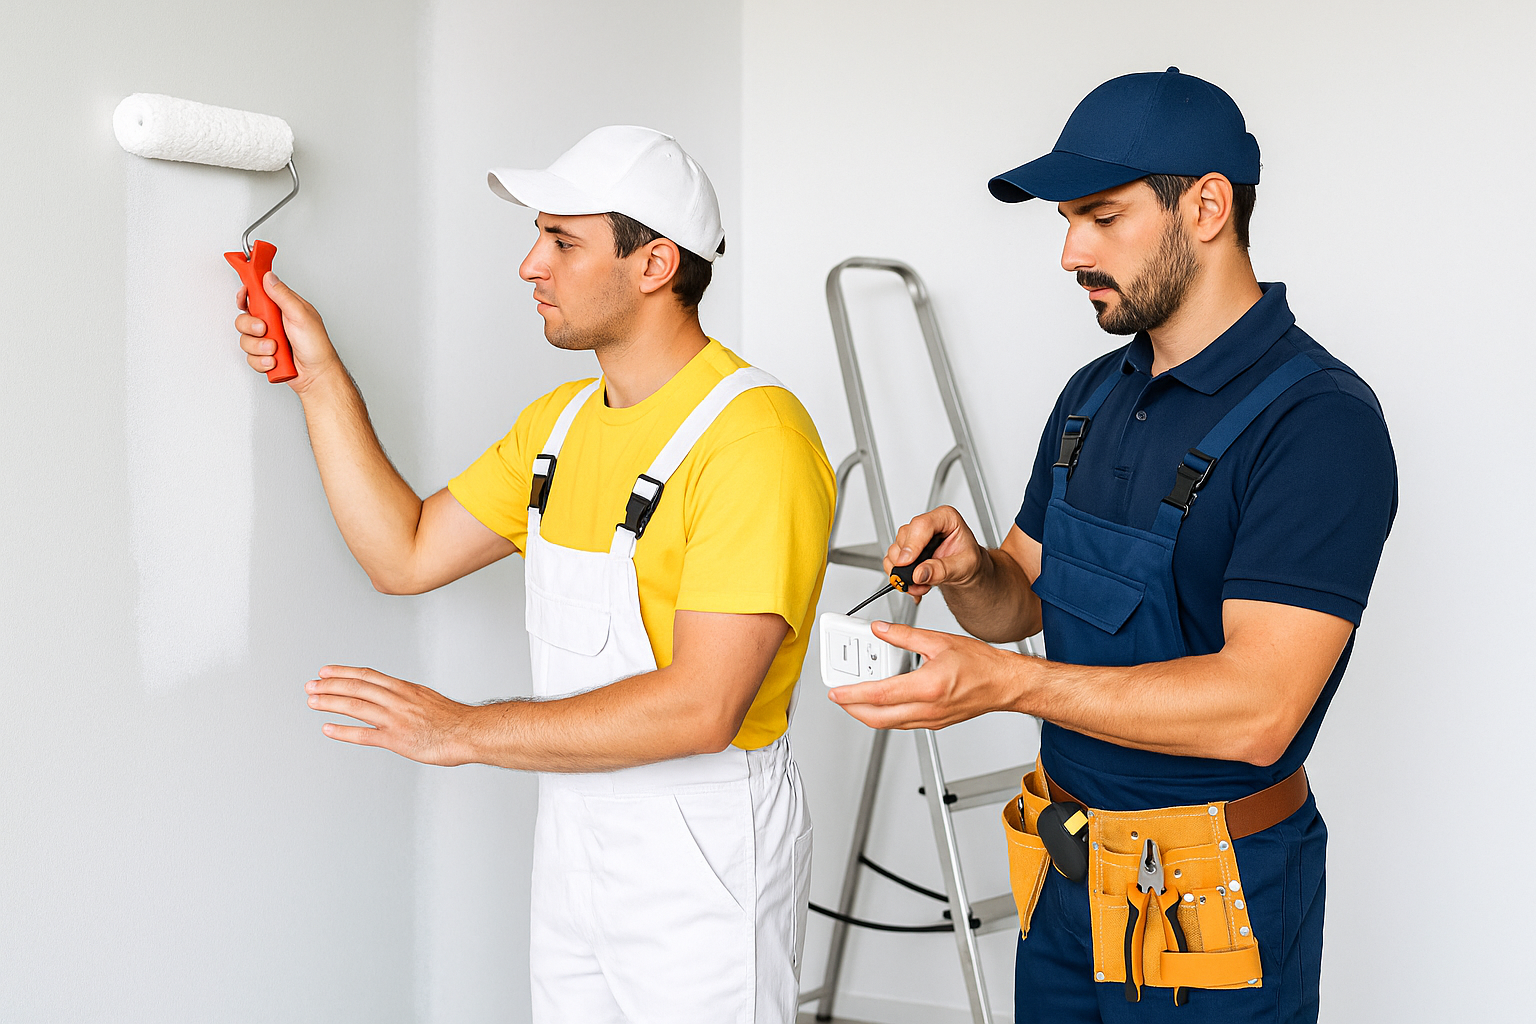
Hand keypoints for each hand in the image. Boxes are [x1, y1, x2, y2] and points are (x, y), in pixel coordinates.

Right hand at [236, 272, 341, 390]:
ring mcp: (268, 340)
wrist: (317, 375)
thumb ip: (283, 295)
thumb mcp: (301, 315)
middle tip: (265, 330)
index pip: (257, 296)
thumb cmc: (316, 346)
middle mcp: (273, 323)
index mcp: (282, 308)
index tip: (243, 297)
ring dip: (259, 347)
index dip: (246, 295)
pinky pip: (251, 358)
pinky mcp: (265, 356)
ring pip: (246, 340)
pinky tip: (275, 361)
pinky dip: (262, 361)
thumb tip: (269, 277)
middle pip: (245, 319)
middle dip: (251, 327)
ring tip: (275, 350)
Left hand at [305, 665, 477, 765]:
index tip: (326, 672)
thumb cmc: (454, 720)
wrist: (469, 732)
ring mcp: (395, 718)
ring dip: (330, 702)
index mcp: (404, 689)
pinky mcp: (396, 739)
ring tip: (312, 701)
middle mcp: (397, 700)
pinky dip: (343, 731)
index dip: (344, 672)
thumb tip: (393, 697)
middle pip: (357, 687)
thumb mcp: (428, 699)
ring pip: (356, 705)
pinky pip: (364, 734)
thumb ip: (407, 698)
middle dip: (330, 685)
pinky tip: (328, 729)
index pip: (368, 675)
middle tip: (311, 685)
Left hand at [828, 620, 1033, 729]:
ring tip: (855, 697)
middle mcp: (927, 709)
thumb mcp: (939, 641)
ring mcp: (930, 720)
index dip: (853, 695)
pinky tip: (881, 700)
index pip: (880, 695)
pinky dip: (885, 714)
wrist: (1004, 684)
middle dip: (852, 709)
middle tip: (840, 697)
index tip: (836, 692)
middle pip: (878, 718)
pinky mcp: (933, 723)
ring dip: (867, 713)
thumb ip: (903, 635)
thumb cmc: (981, 665)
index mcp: (928, 687)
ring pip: (888, 724)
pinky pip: (901, 723)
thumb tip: (880, 630)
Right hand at [883, 506, 986, 598]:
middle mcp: (927, 525)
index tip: (907, 562)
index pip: (922, 525)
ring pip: (895, 551)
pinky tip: (914, 585)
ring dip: (903, 573)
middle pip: (905, 537)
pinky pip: (892, 562)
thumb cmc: (970, 562)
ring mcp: (915, 538)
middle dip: (908, 564)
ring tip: (921, 584)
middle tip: (918, 580)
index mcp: (946, 518)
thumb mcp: (964, 567)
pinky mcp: (906, 551)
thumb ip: (942, 570)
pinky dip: (900, 578)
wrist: (968, 572)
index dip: (912, 544)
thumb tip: (919, 573)